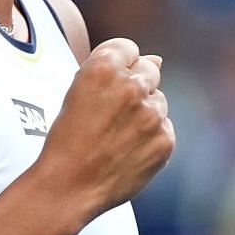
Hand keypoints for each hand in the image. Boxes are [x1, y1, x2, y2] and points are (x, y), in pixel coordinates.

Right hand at [35, 36, 174, 220]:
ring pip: (159, 101)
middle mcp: (131, 86)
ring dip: (145, 114)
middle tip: (113, 115)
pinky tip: (128, 151)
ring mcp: (151, 114)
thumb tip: (158, 59)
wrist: (69, 186)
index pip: (129, 48)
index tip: (109, 86)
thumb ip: (116, 69)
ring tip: (117, 137)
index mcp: (103, 68)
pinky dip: (151, 138)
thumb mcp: (78, 93)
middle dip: (136, 87)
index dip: (118, 67)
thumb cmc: (68, 139)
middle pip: (149, 70)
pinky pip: (165, 128)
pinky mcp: (164, 139)